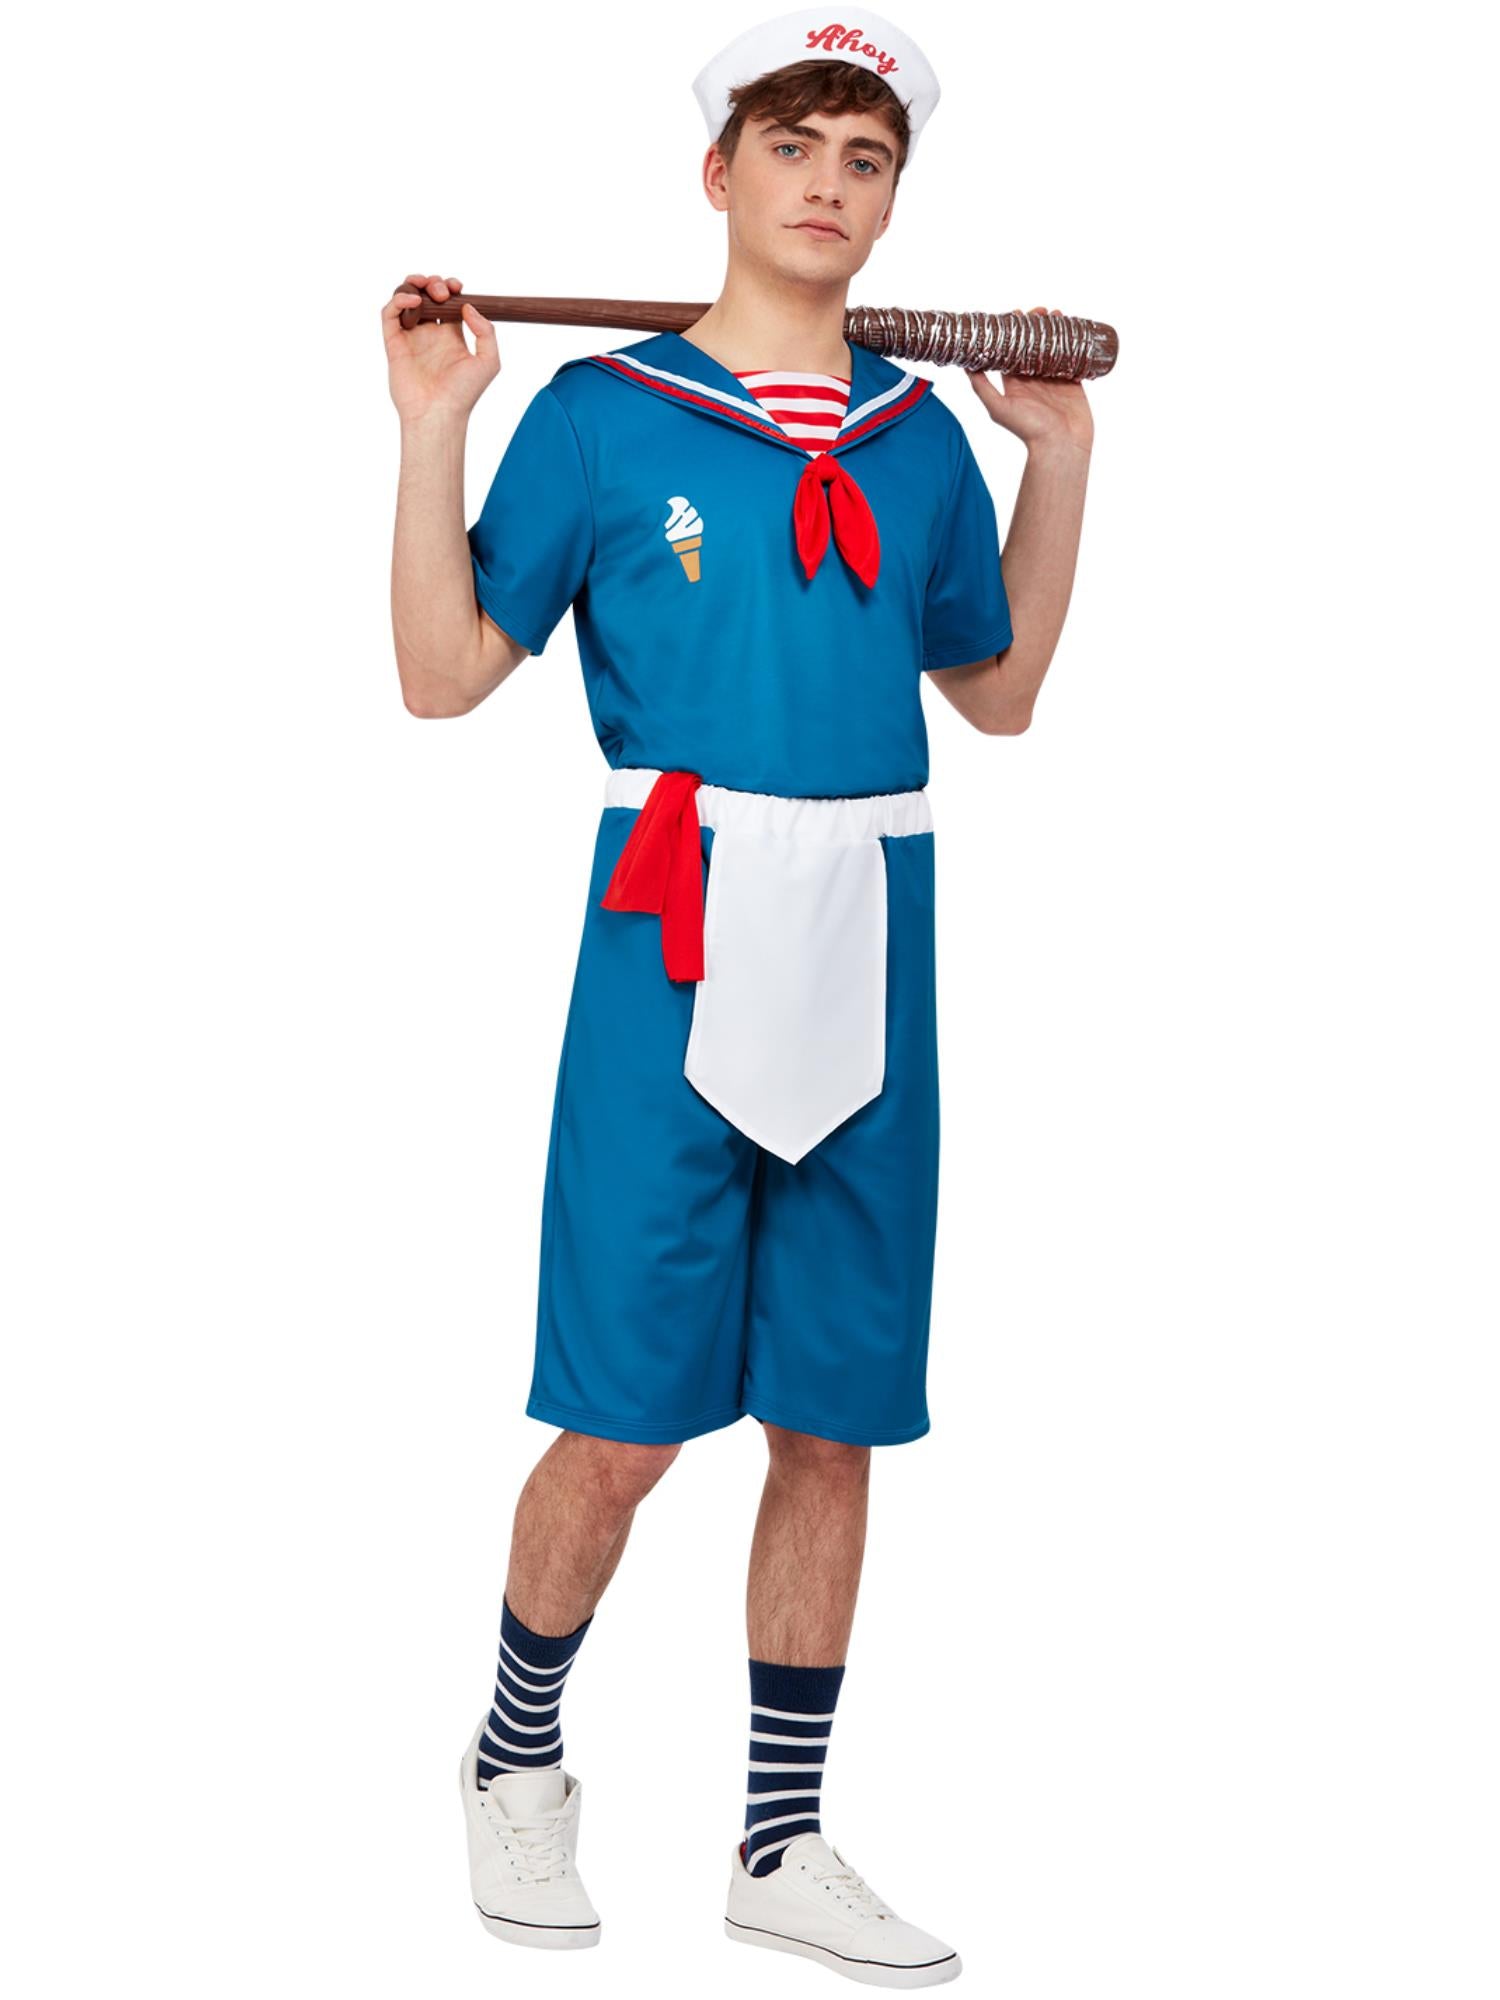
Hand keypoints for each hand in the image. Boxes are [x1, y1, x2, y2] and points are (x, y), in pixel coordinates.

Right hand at [382, 273, 498, 423]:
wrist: (439, 413)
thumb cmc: (464, 394)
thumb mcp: (488, 362)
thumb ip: (486, 332)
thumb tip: (467, 307)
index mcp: (451, 336)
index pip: (448, 302)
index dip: (451, 288)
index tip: (457, 287)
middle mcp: (430, 334)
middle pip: (427, 296)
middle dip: (434, 283)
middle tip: (443, 293)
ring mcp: (411, 338)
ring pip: (405, 299)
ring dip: (414, 284)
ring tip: (425, 288)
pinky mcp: (394, 343)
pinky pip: (390, 313)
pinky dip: (398, 299)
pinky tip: (413, 300)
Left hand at [968, 305, 1093, 456]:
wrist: (1061, 447)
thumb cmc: (1029, 430)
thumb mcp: (998, 408)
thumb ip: (982, 387)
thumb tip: (965, 365)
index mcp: (1014, 384)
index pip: (1010, 352)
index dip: (1013, 333)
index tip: (1015, 315)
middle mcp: (1032, 381)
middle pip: (1032, 346)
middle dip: (1035, 326)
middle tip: (1038, 311)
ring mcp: (1053, 381)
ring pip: (1052, 348)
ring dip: (1053, 330)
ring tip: (1054, 314)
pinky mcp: (1072, 383)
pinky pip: (1072, 358)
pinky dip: (1073, 343)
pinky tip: (1073, 327)